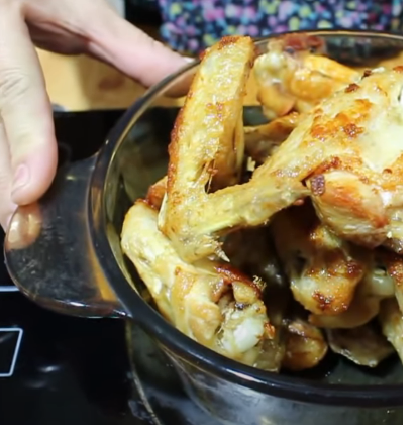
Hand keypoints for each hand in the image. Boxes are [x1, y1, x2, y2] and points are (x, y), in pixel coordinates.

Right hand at [0, 0, 188, 229]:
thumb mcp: (81, 10)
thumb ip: (130, 49)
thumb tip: (189, 80)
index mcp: (1, 14)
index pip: (13, 85)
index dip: (25, 137)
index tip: (30, 189)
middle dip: (3, 178)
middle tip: (23, 229)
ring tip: (17, 227)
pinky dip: (4, 162)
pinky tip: (14, 195)